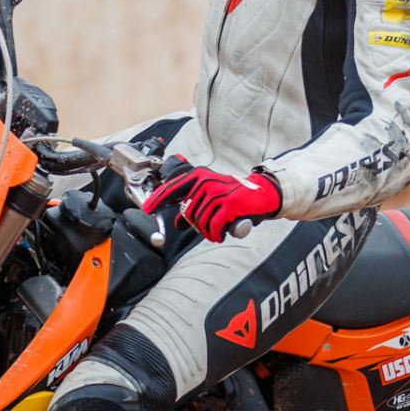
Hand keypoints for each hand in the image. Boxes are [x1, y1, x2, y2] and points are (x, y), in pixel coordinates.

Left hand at [142, 161, 281, 241]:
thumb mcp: (211, 196)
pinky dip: (214, 234)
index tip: (147, 208)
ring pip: (200, 221)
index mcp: (200, 175)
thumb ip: (193, 206)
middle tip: (207, 228)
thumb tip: (176, 223)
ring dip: (206, 232)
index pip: (173, 188)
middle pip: (187, 211)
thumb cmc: (234, 196)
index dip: (158, 199)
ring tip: (215, 232)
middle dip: (194, 224)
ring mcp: (218, 192)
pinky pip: (213, 226)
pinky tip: (219, 235)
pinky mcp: (230, 204)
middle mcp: (207, 181)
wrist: (262, 194)